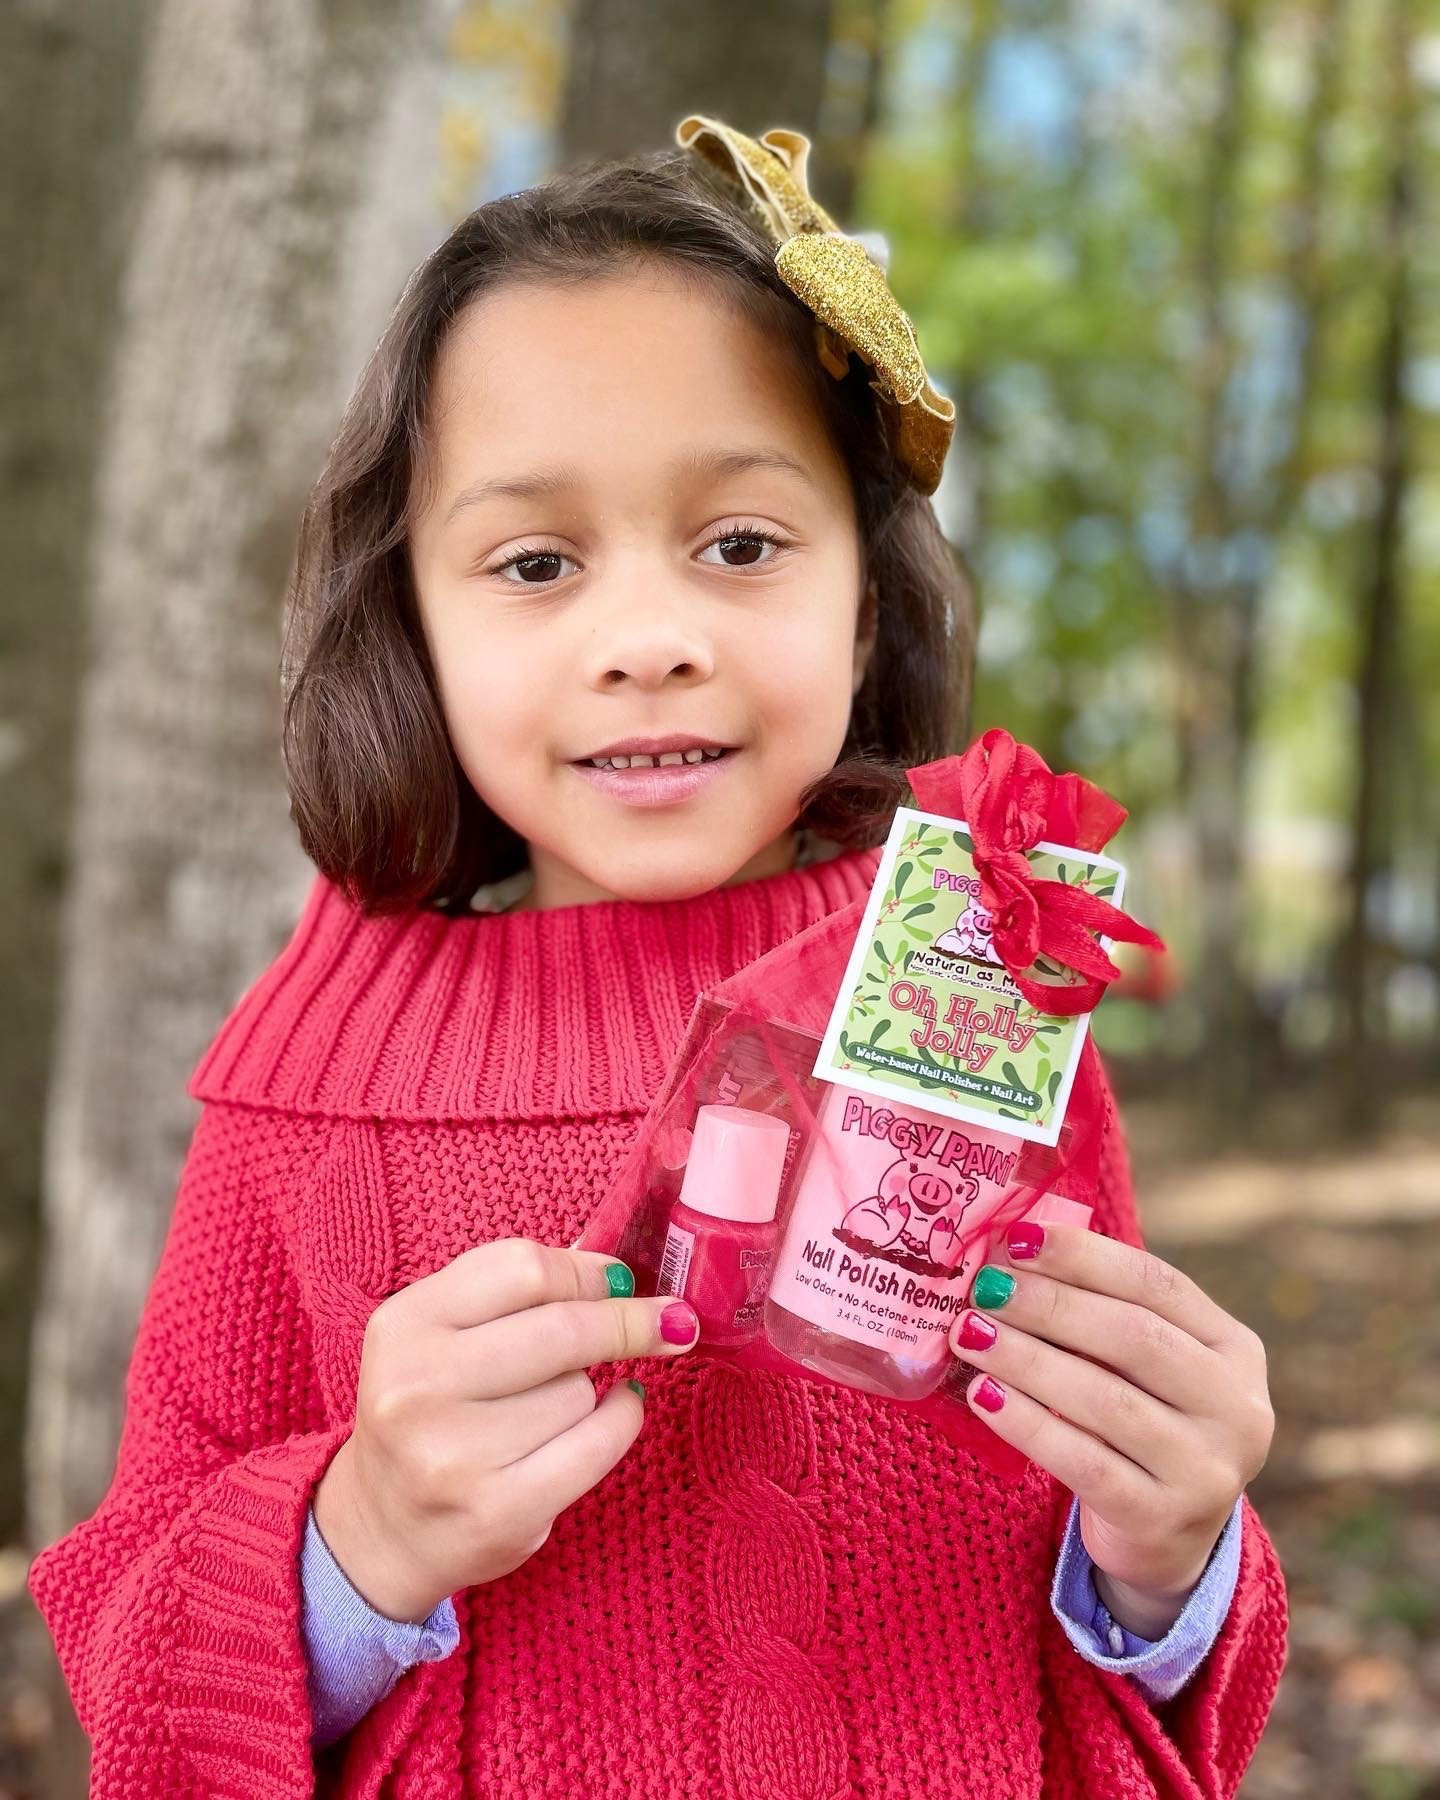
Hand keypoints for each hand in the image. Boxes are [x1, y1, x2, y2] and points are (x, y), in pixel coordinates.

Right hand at [313, 1238, 700, 1623]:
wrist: (383, 1529)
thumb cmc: (430, 1412)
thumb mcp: (440, 1334)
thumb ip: (514, 1295)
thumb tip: (616, 1275)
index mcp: (405, 1324)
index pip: (522, 1268)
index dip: (586, 1271)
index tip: (621, 1280)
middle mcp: (419, 1387)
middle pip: (564, 1328)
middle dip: (627, 1322)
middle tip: (666, 1320)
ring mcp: (456, 1455)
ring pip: (580, 1391)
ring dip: (590, 1390)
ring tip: (553, 1406)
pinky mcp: (499, 1511)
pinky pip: (597, 1445)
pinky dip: (621, 1421)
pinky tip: (616, 1410)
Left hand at [949, 1223, 1272, 1638]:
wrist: (1165, 1534)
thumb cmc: (1141, 1419)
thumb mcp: (1145, 1364)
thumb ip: (1100, 1310)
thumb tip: (1011, 1252)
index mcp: (1234, 1348)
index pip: (1158, 1284)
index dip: (1085, 1256)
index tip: (1018, 1238)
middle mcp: (1235, 1407)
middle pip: (1134, 1338)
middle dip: (1050, 1306)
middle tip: (985, 1288)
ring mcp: (1205, 1469)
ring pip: (1107, 1401)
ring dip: (1028, 1360)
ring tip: (970, 1334)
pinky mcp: (1162, 1519)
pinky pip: (1084, 1462)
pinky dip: (1028, 1424)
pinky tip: (983, 1395)